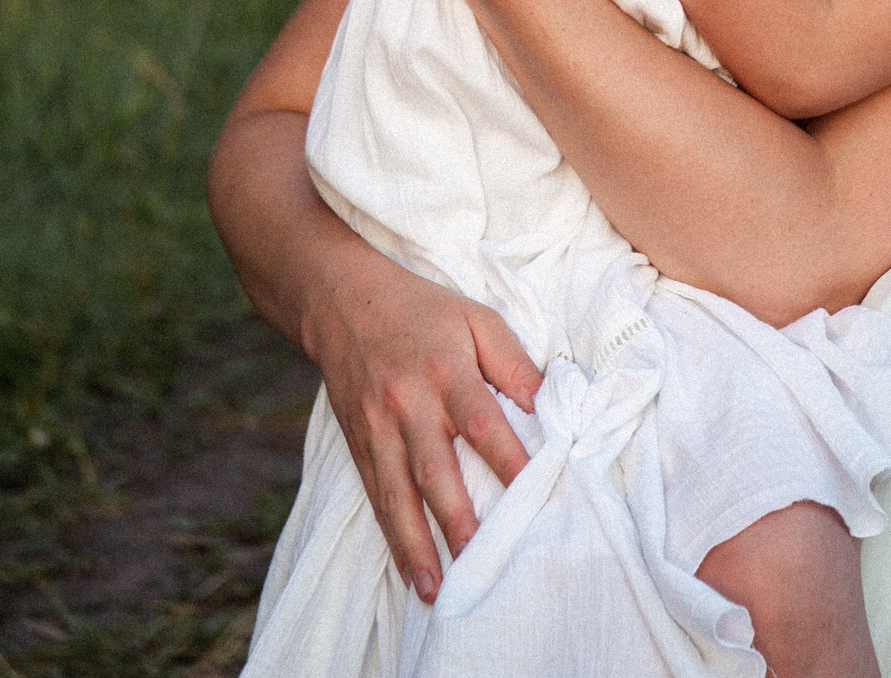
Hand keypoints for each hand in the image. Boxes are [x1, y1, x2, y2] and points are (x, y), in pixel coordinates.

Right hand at [299, 244, 542, 602]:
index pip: (482, 423)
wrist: (340, 300)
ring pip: (397, 496)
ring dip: (417, 546)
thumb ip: (514, 363)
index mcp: (444, 371)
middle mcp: (407, 405)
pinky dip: (392, 538)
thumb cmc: (421, 310)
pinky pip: (376, 497)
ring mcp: (377, 429)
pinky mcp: (358, 444)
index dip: (510, 461)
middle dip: (458, 521)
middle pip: (435, 470)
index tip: (538, 495)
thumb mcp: (476, 318)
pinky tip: (411, 572)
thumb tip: (551, 406)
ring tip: (437, 590)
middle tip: (483, 562)